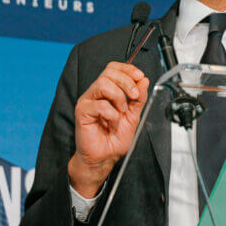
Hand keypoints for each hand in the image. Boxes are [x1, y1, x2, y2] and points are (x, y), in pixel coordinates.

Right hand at [68, 62, 148, 197]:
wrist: (105, 157)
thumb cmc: (115, 139)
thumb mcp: (134, 116)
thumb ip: (138, 98)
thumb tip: (143, 81)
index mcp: (107, 91)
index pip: (113, 68)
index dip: (127, 69)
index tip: (140, 76)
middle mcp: (96, 93)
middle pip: (109, 72)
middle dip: (126, 81)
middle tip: (134, 96)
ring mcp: (88, 101)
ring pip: (103, 84)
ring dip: (118, 97)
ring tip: (122, 112)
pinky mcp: (82, 112)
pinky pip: (99, 104)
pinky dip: (111, 113)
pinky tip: (112, 122)